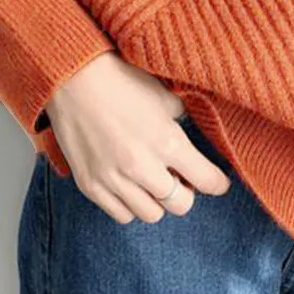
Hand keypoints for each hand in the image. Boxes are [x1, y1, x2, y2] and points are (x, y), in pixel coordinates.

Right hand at [45, 50, 231, 223]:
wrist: (74, 79)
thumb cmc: (122, 80)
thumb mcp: (163, 95)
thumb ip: (182, 118)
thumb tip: (195, 132)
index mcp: (167, 141)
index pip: (206, 179)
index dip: (218, 183)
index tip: (219, 183)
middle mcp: (142, 167)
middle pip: (181, 205)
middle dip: (187, 193)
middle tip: (182, 179)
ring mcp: (114, 180)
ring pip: (151, 214)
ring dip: (158, 200)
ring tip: (154, 180)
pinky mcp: (91, 186)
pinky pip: (121, 215)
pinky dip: (131, 205)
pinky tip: (131, 185)